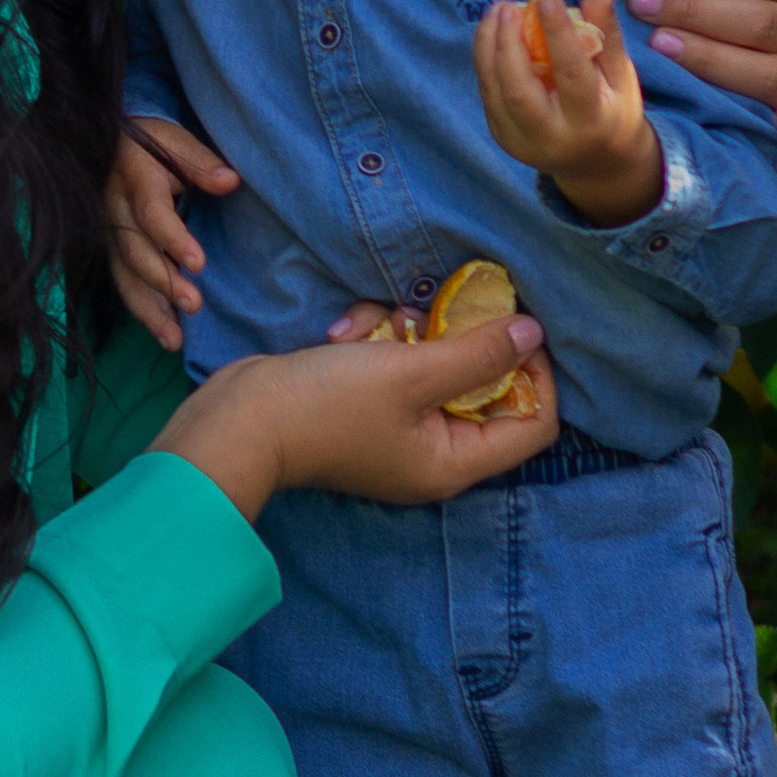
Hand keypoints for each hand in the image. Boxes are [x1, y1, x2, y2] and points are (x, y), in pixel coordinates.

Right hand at [105, 118, 237, 349]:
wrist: (109, 144)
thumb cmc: (152, 142)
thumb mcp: (174, 140)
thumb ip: (200, 161)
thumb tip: (230, 181)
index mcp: (134, 178)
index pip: (152, 213)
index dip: (173, 239)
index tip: (198, 264)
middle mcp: (115, 209)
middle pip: (135, 251)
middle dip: (162, 281)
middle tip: (194, 306)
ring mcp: (110, 232)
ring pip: (124, 275)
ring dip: (149, 309)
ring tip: (174, 339)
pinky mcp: (111, 249)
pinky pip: (123, 283)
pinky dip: (143, 310)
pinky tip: (166, 335)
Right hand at [151, 312, 553, 521]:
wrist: (239, 420)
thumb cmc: (327, 405)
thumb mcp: (410, 372)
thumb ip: (477, 352)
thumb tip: (534, 333)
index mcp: (454, 462)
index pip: (533, 425)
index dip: (537, 375)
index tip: (516, 328)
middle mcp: (432, 452)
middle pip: (482, 388)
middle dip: (456, 342)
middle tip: (434, 314)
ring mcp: (397, 429)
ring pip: (433, 364)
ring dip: (405, 333)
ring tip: (376, 327)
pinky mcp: (365, 404)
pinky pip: (393, 362)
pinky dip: (373, 340)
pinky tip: (344, 334)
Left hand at [474, 0, 662, 228]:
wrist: (597, 164)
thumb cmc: (614, 109)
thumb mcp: (620, 74)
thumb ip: (607, 32)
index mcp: (589, 123)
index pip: (571, 75)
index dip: (558, 34)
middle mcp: (551, 139)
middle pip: (518, 91)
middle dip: (508, 44)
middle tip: (510, 5)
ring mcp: (520, 143)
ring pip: (494, 92)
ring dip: (488, 46)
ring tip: (498, 11)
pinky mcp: (502, 137)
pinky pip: (488, 93)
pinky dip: (486, 59)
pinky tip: (493, 32)